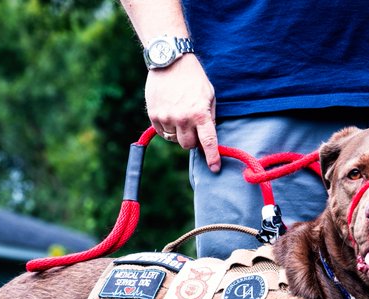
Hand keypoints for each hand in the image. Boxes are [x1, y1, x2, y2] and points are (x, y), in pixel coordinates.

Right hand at [145, 55, 220, 171]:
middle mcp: (182, 118)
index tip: (214, 168)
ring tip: (180, 115)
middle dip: (192, 140)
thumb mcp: (209, 95)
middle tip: (193, 128)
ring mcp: (166, 117)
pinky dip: (168, 128)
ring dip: (179, 133)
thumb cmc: (194, 78)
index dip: (212, 157)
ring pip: (175, 140)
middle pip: (188, 145)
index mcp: (200, 114)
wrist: (170, 60)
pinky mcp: (154, 115)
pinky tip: (170, 114)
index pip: (208, 142)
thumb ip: (209, 117)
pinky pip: (163, 133)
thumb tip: (208, 138)